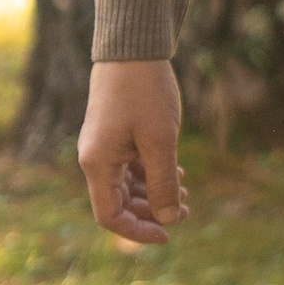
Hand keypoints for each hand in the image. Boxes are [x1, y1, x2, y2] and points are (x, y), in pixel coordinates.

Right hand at [77, 60, 187, 246]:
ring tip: (186, 191)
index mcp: (98, 165)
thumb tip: (170, 218)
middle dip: (152, 212)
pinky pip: (131, 166)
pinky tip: (177, 171)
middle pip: (119, 204)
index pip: (110, 216)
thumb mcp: (160, 141)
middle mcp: (96, 159)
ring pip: (127, 186)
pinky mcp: (116, 135)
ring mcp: (105, 147)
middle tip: (187, 211)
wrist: (133, 50)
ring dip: (155, 193)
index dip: (138, 231)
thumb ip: (163, 182)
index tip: (169, 235)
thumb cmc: (145, 93)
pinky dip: (152, 174)